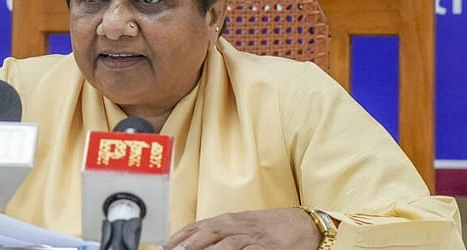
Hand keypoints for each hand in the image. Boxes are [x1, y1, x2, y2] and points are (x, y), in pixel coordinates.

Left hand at [163, 207, 319, 249]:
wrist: (302, 224)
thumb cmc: (268, 228)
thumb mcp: (240, 226)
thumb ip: (217, 234)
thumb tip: (190, 243)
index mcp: (228, 220)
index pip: (197, 227)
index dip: (179, 238)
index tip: (164, 248)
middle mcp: (237, 226)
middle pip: (207, 234)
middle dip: (187, 245)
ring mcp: (252, 237)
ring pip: (225, 244)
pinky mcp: (266, 248)